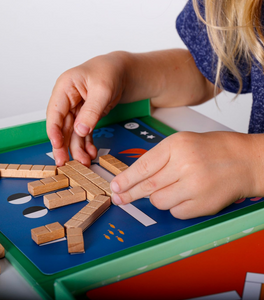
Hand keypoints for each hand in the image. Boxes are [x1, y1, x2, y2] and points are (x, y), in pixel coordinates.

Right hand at [46, 52, 126, 165]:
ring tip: (84, 162)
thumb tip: (80, 130)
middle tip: (64, 162)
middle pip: (61, 126)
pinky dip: (87, 144)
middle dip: (63, 145)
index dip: (54, 130)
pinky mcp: (85, 117)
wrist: (121, 71)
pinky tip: (91, 153)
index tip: (57, 145)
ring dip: (77, 148)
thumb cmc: (109, 72)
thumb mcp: (102, 89)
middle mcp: (67, 100)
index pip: (55, 112)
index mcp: (65, 88)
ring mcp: (75, 110)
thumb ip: (91, 110)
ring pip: (72, 133)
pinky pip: (84, 133)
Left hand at [110, 131, 259, 218]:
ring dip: (159, 198)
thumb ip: (159, 159)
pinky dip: (175, 206)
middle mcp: (184, 165)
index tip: (115, 187)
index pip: (143, 166)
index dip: (126, 179)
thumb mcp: (182, 143)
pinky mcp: (202, 205)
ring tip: (173, 187)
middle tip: (119, 199)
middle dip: (129, 194)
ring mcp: (194, 187)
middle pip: (147, 187)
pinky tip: (186, 195)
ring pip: (159, 201)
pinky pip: (176, 212)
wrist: (244, 161)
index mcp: (176, 146)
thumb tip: (136, 178)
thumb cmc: (212, 150)